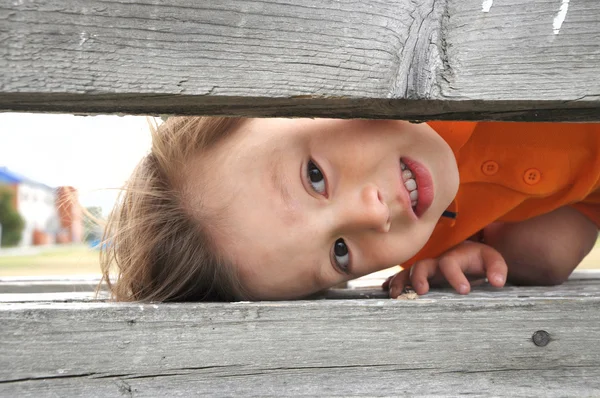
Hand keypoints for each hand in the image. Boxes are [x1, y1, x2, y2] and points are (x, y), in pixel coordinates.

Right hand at [383, 241, 507, 297]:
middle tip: (422, 292)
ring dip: (400, 282)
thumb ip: (497, 269)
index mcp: (454, 256)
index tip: (464, 290)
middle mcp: (436, 261)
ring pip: (407, 272)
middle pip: (422, 265)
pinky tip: (386, 292)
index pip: (451, 263)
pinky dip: (393, 283)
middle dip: (420, 277)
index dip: (456, 276)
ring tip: (395, 295)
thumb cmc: (479, 259)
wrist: (468, 254)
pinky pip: (402, 278)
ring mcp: (425, 269)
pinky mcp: (419, 277)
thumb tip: (497, 282)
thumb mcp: (492, 260)